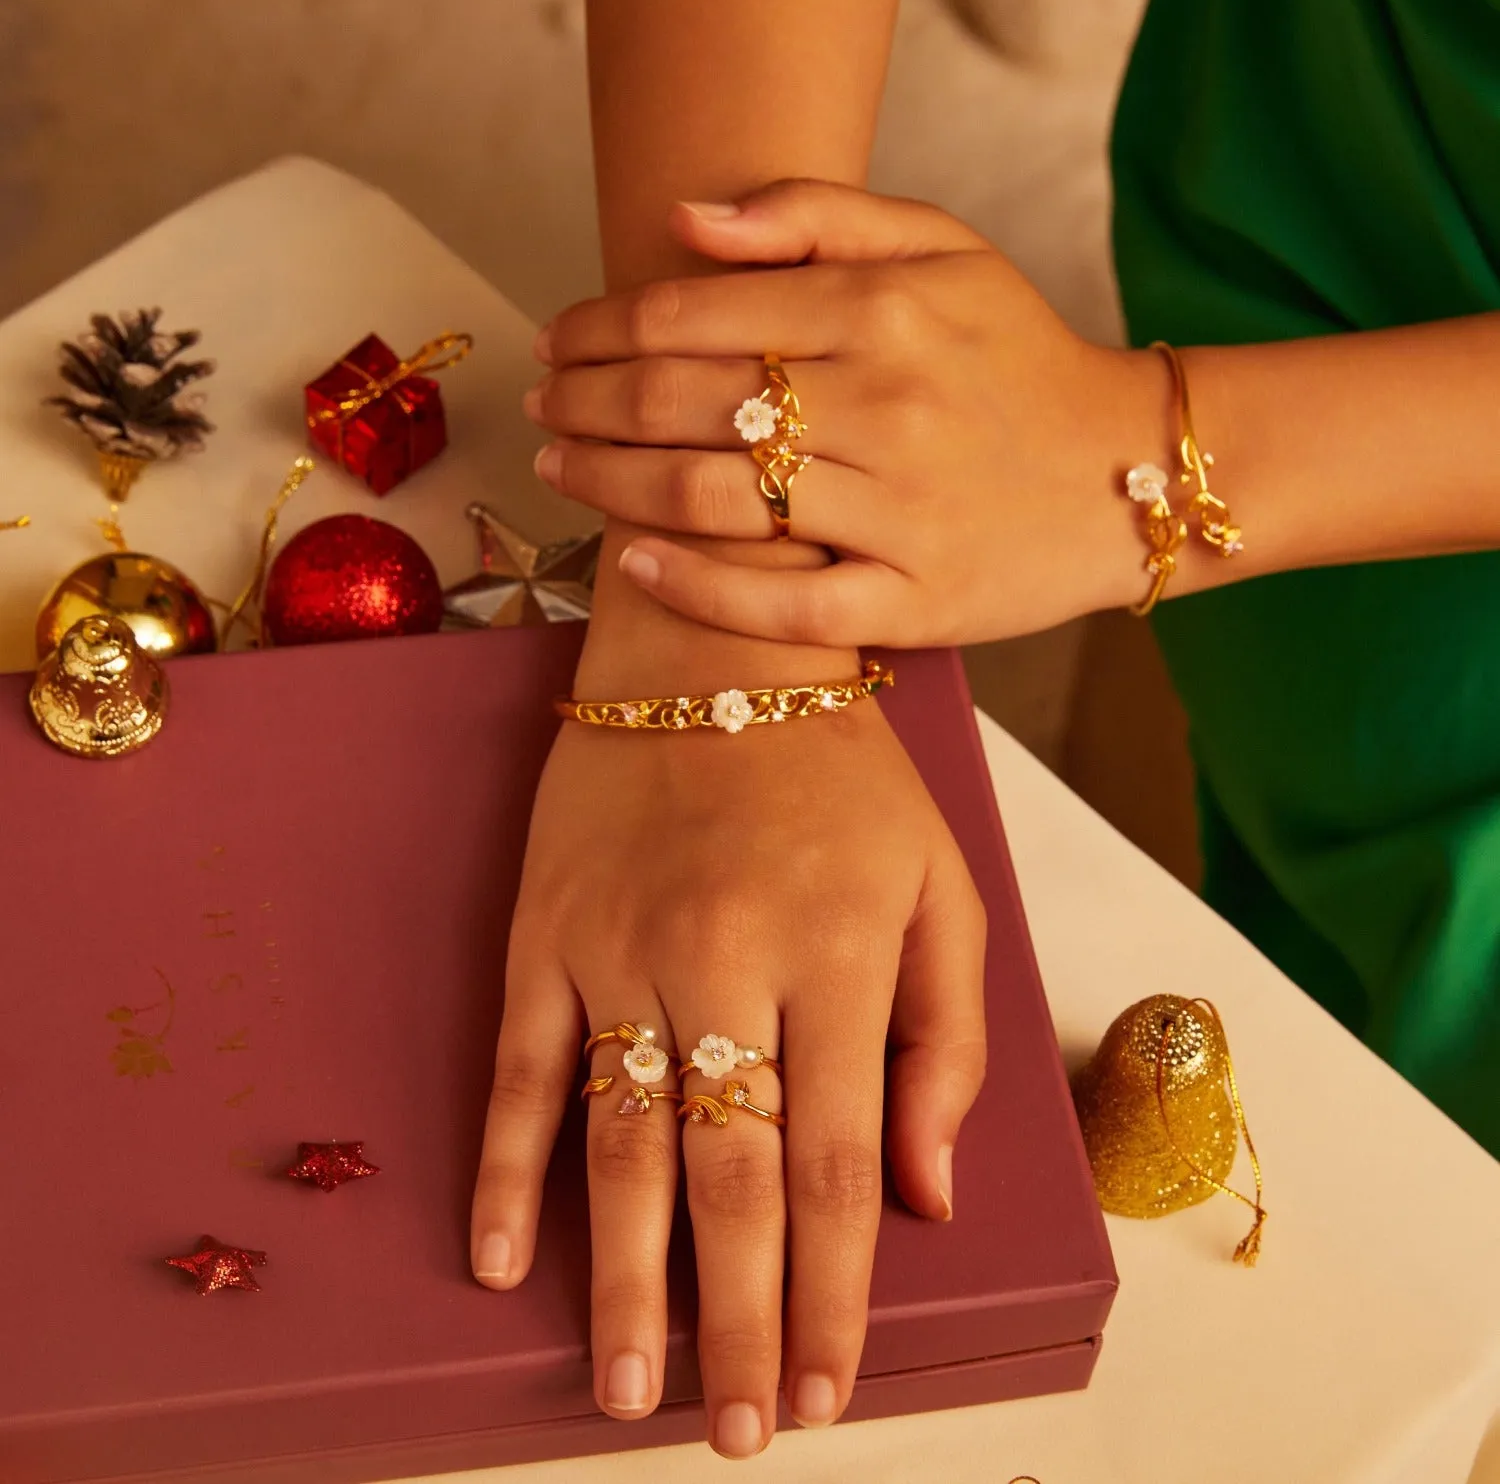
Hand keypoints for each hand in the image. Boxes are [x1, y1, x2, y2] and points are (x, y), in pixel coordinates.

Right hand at [468, 696, 984, 1456]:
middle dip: (739, 1321)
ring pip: (621, 1145)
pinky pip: (522, 1069)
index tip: (828, 1390)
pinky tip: (500, 1259)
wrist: (715, 651)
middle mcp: (727, 964)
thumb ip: (947, 1039)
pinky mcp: (547, 934)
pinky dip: (509, 1169)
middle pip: (731, 1179)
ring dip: (622, 1279)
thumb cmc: (846, 777)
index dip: (836, 1295)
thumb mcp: (939, 888)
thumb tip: (931, 1193)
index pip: (840, 1166)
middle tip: (737, 1433)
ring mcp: (623, 950)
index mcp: (838, 958)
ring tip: (628, 1390)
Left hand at [526, 180, 1163, 646]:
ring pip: (713, 502)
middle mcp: (886, 406)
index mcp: (884, 310)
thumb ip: (815, 215)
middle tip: (541, 409)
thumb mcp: (942, 250)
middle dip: (583, 405)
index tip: (558, 342)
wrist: (1122, 476)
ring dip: (611, 486)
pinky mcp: (912, 602)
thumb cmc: (1016, 361)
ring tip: (563, 471)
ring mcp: (899, 513)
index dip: (599, 329)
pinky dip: (696, 588)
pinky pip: (780, 607)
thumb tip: (688, 220)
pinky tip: (636, 565)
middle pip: (682, 406)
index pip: (692, 314)